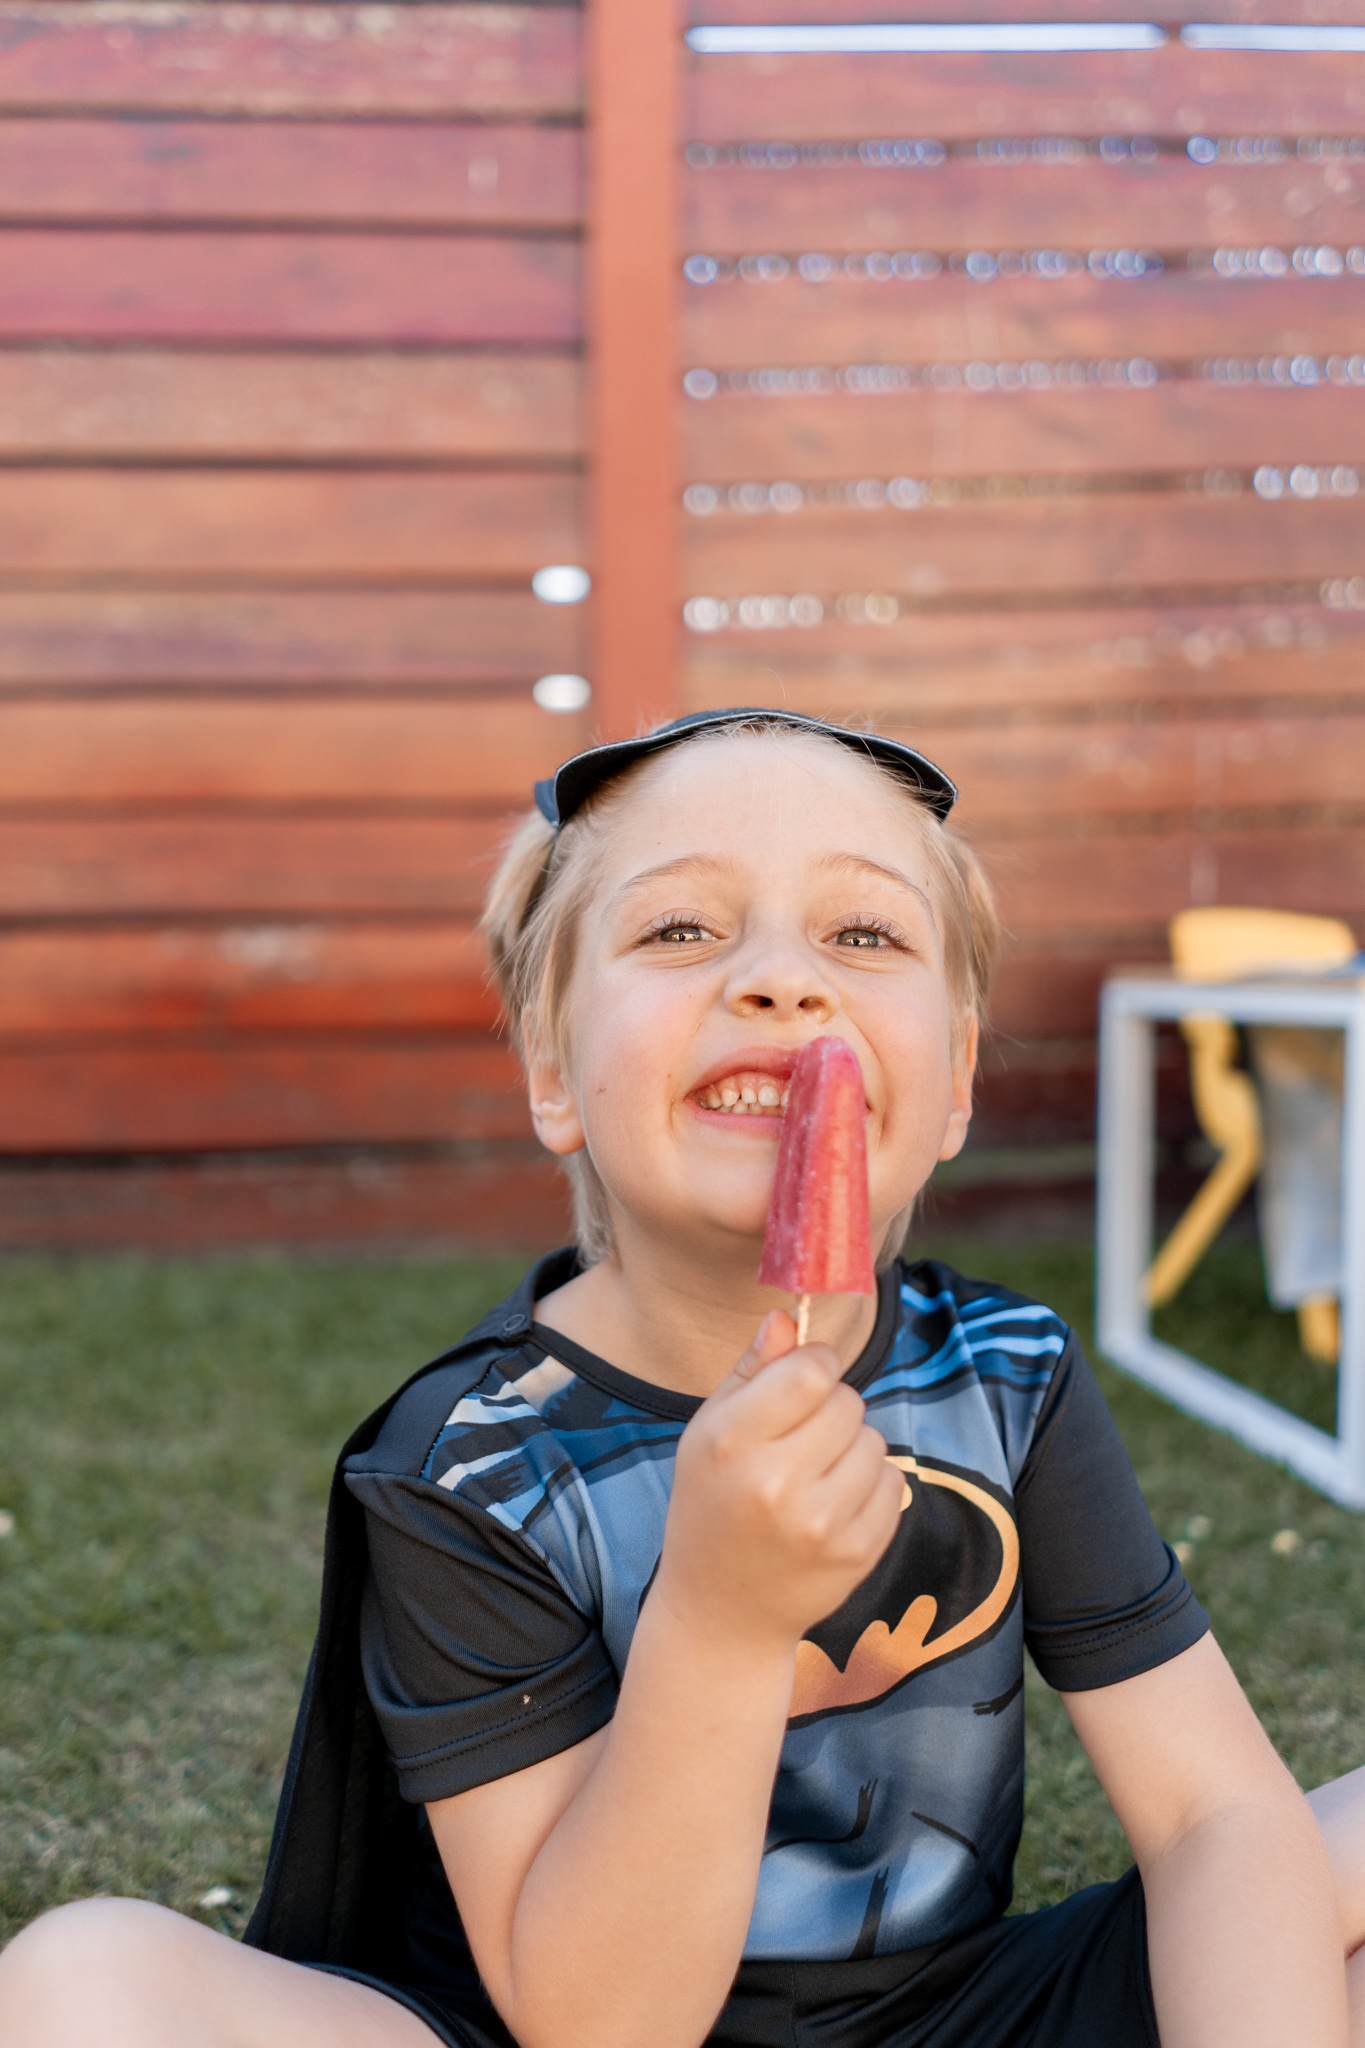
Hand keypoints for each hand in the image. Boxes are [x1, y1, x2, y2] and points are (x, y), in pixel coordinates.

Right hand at [655, 1310, 902, 1654]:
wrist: (721, 1612)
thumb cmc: (711, 1506)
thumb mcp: (708, 1434)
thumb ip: (749, 1372)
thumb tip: (788, 1317)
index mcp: (730, 1442)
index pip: (811, 1370)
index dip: (814, 1366)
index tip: (802, 1382)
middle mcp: (775, 1482)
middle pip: (847, 1401)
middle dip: (831, 1409)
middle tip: (801, 1440)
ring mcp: (821, 1523)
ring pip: (874, 1440)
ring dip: (852, 1447)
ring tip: (816, 1475)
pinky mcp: (857, 1553)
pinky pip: (893, 1484)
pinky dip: (871, 1486)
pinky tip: (835, 1505)